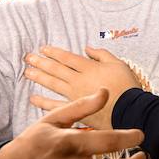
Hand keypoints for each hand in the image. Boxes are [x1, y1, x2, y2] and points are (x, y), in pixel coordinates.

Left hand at [24, 46, 141, 129]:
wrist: (130, 110)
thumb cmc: (127, 87)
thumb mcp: (118, 64)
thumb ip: (101, 54)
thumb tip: (87, 48)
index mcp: (89, 68)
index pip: (67, 57)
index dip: (54, 52)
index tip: (43, 49)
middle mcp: (78, 80)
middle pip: (56, 69)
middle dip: (41, 62)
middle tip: (28, 57)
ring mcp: (74, 95)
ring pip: (53, 84)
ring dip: (39, 77)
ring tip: (27, 72)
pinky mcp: (75, 110)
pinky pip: (55, 105)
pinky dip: (43, 102)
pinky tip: (33, 98)